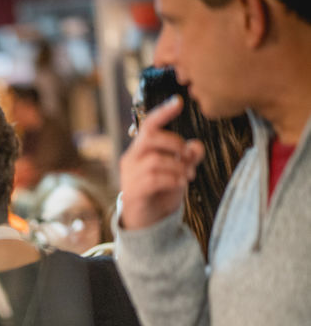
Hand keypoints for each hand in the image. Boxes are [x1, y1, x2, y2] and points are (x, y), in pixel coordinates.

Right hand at [119, 95, 204, 229]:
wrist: (147, 223)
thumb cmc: (161, 193)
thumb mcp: (179, 172)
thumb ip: (188, 158)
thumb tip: (197, 145)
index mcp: (140, 150)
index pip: (148, 125)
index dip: (163, 112)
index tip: (179, 102)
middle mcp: (131, 159)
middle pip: (150, 137)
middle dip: (175, 143)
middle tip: (187, 156)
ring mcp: (129, 175)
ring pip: (155, 160)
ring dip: (177, 166)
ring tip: (187, 176)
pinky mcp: (132, 191)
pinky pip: (154, 179)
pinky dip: (172, 179)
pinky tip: (179, 184)